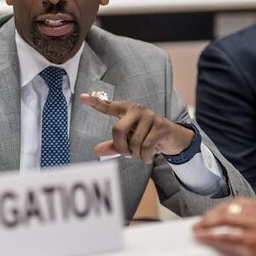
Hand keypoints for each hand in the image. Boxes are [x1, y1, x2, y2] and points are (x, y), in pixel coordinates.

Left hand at [79, 94, 195, 163]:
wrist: (173, 138)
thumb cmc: (147, 137)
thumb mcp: (130, 141)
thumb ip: (114, 145)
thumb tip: (96, 151)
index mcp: (126, 110)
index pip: (108, 106)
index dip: (95, 102)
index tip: (83, 97)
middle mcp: (137, 109)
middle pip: (118, 130)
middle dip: (121, 147)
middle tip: (127, 154)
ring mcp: (149, 116)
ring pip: (134, 142)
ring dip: (137, 154)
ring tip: (141, 154)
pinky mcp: (160, 125)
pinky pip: (146, 146)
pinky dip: (146, 157)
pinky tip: (148, 158)